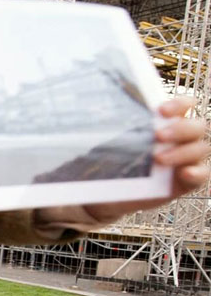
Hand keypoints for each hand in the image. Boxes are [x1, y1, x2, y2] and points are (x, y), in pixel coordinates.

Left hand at [82, 97, 210, 223]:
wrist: (107, 192)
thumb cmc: (112, 161)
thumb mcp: (111, 142)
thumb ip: (116, 126)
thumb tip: (96, 107)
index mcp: (168, 122)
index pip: (186, 104)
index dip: (179, 103)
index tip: (161, 110)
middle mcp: (182, 138)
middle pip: (197, 126)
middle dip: (181, 128)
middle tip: (158, 135)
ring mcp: (187, 159)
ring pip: (200, 148)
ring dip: (183, 152)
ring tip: (159, 159)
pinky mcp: (186, 181)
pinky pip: (203, 174)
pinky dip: (197, 172)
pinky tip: (185, 173)